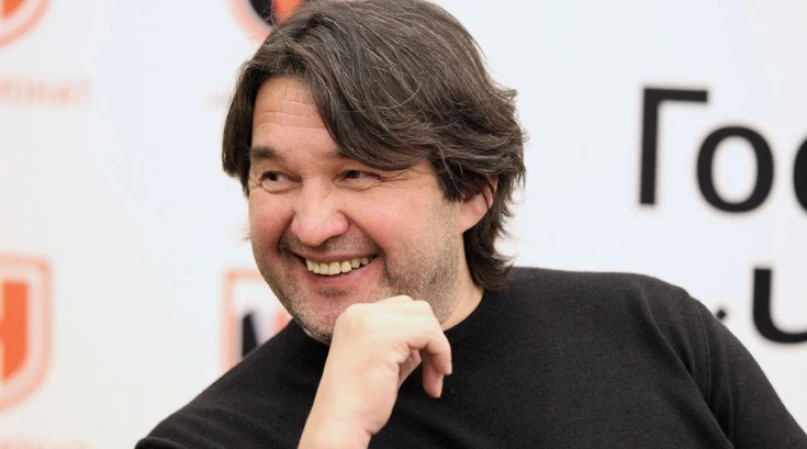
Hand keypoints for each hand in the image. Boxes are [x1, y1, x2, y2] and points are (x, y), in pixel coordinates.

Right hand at [298, 296, 452, 447]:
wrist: (339, 424)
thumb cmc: (360, 401)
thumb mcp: (383, 361)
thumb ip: (403, 344)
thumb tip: (430, 337)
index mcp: (354, 316)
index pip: (401, 308)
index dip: (421, 336)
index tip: (426, 368)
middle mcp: (359, 312)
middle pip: (416, 308)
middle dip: (432, 340)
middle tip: (434, 374)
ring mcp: (370, 320)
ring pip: (425, 317)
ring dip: (437, 348)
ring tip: (433, 380)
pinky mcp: (385, 335)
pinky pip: (430, 333)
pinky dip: (440, 354)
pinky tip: (434, 381)